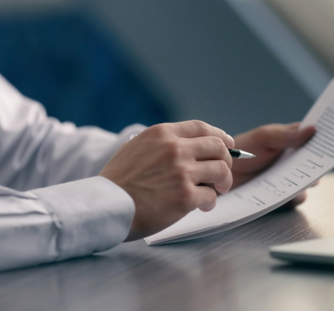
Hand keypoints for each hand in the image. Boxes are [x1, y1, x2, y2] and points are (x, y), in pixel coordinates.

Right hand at [99, 120, 234, 240]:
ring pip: (221, 170)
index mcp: (163, 134)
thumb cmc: (118, 181)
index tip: (228, 144)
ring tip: (217, 191)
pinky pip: (211, 195)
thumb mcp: (136, 147)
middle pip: (218, 147)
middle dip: (226, 160)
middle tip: (222, 174)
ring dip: (223, 182)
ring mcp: (182, 172)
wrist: (105, 206)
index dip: (220, 135)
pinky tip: (202, 206)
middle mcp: (175, 149)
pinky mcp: (185, 196)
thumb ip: (162, 144)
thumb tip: (187, 147)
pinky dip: (210, 202)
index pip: (202, 127)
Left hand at [230, 122, 315, 207]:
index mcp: (293, 142)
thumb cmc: (243, 150)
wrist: (223, 172)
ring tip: (304, 178)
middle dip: (321, 162)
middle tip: (321, 161)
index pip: (315, 139)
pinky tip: (288, 193)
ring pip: (309, 183)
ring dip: (308, 181)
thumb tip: (313, 129)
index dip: (327, 138)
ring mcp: (290, 181)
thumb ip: (287, 135)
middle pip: (316, 163)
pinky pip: (295, 199)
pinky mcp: (283, 198)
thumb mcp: (264, 138)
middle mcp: (295, 162)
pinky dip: (294, 196)